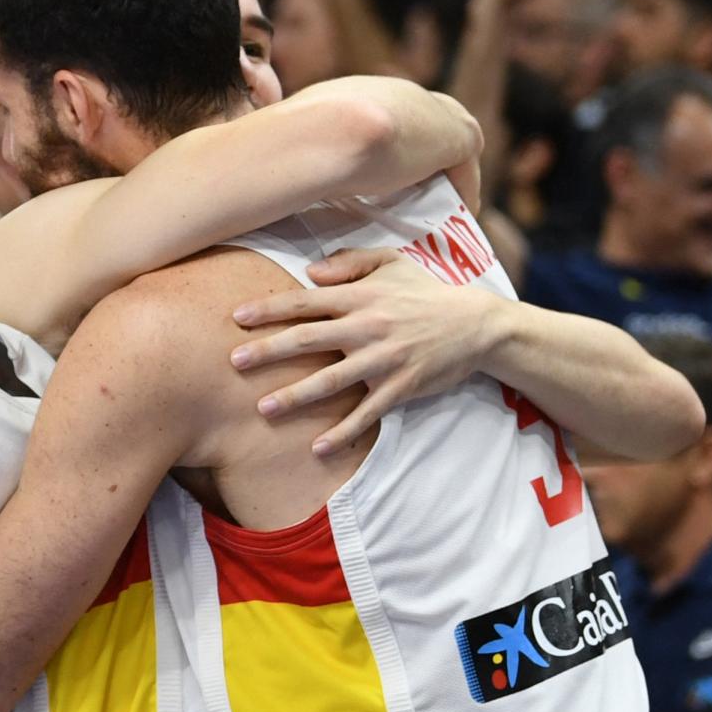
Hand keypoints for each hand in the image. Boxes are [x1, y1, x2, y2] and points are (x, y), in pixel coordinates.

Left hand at [229, 247, 501, 454]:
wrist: (477, 325)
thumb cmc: (427, 292)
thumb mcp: (392, 262)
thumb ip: (349, 263)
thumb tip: (309, 274)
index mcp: (361, 297)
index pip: (305, 302)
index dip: (269, 309)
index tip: (237, 317)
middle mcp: (368, 327)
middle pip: (308, 340)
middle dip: (268, 351)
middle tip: (234, 362)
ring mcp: (384, 360)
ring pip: (331, 381)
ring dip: (295, 396)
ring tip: (264, 408)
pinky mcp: (401, 388)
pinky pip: (366, 414)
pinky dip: (342, 433)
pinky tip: (317, 449)